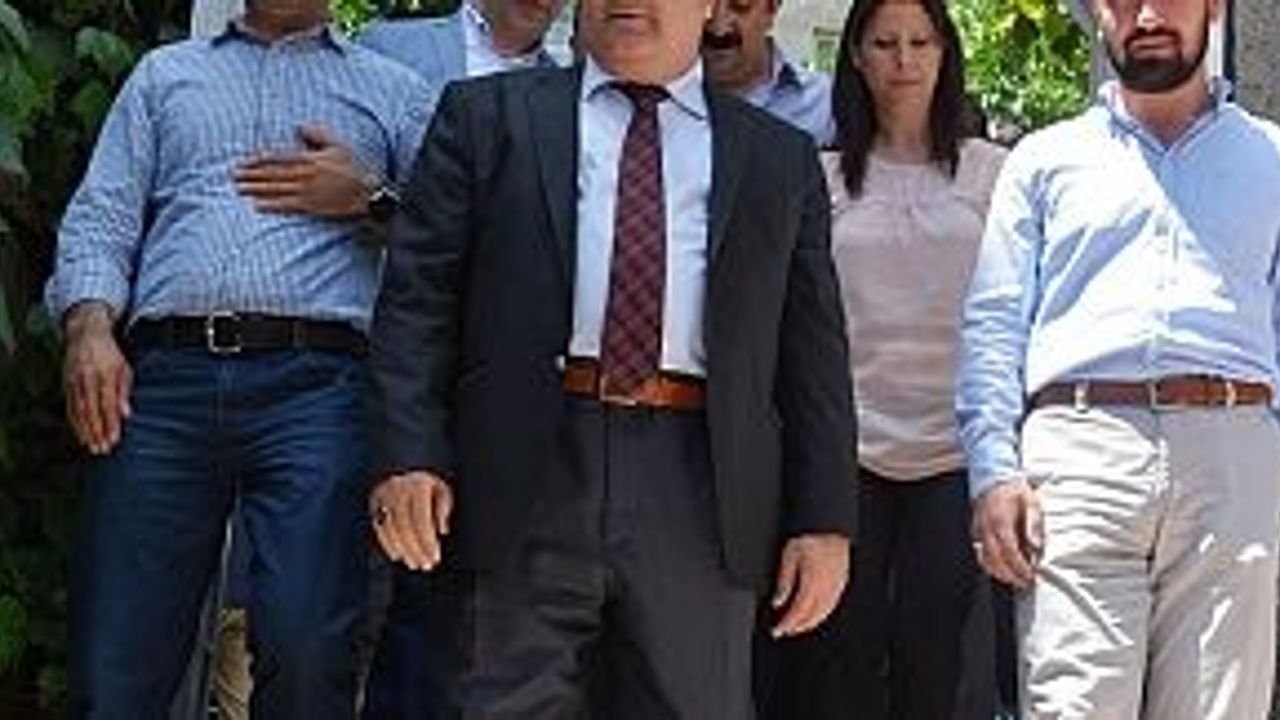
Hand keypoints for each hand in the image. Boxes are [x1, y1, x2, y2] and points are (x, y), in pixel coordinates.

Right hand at [62, 302, 130, 454]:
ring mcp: (73, 382)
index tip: (114, 439)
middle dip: (97, 432)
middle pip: (91, 411)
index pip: (107, 404)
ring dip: (85, 431)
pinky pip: (70, 407)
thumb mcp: (124, 367)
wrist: (85, 334)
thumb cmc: (110, 353)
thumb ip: (124, 390)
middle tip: (103, 450)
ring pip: (78, 411)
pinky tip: (81, 435)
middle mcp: (87, 379)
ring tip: (92, 447)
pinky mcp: (65, 384)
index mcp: (104, 374)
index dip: (110, 423)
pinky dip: (75, 423)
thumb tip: (126, 414)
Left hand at [235, 125, 372, 216]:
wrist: (368, 193)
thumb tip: (298, 127)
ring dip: (255, 189)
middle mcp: (305, 175)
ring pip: (275, 190)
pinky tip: (257, 205)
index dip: (258, 160)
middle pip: (272, 174)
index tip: (243, 162)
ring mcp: (307, 192)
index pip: (277, 158)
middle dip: (251, 175)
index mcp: (310, 159)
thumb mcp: (338, 145)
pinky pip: (287, 206)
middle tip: (234, 176)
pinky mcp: (311, 207)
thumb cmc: (353, 168)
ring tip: (239, 189)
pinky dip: (270, 205)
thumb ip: (317, 133)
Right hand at [370, 470, 453, 570]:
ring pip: (391, 529)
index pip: (421, 520)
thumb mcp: (441, 487)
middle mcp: (398, 491)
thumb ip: (443, 508)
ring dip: (404, 550)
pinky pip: (379, 527)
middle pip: (405, 527)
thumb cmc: (428, 479)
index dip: (427, 541)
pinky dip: (388, 544)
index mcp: (418, 486)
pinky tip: (398, 555)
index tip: (435, 557)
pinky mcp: (374, 502)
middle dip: (416, 549)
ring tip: (415, 564)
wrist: (404, 462)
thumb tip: (442, 531)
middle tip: (426, 565)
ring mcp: (384, 496)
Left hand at [770, 533, 849, 637]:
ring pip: (824, 613)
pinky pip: (832, 604)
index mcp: (812, 581)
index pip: (798, 611)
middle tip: (785, 630)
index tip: (777, 630)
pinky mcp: (842, 582)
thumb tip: (778, 601)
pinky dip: (821, 614)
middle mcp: (827, 586)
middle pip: (812, 616)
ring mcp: (837, 585)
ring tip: (797, 625)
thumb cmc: (810, 536)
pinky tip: (814, 613)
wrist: (828, 525)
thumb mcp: (789, 556)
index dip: (787, 624)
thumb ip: (784, 581)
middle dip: (797, 627)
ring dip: (810, 623)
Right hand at [971, 476, 1042, 589]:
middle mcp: (987, 528)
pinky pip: (979, 553)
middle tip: (1023, 582)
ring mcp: (978, 530)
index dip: (1020, 568)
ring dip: (999, 573)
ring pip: (984, 559)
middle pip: (995, 560)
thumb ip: (1034, 525)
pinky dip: (989, 564)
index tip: (1030, 575)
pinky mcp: (975, 532)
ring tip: (1014, 578)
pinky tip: (1000, 567)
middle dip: (1010, 575)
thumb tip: (1036, 545)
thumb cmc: (1012, 490)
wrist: (994, 477)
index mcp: (1001, 521)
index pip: (1010, 552)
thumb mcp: (1032, 503)